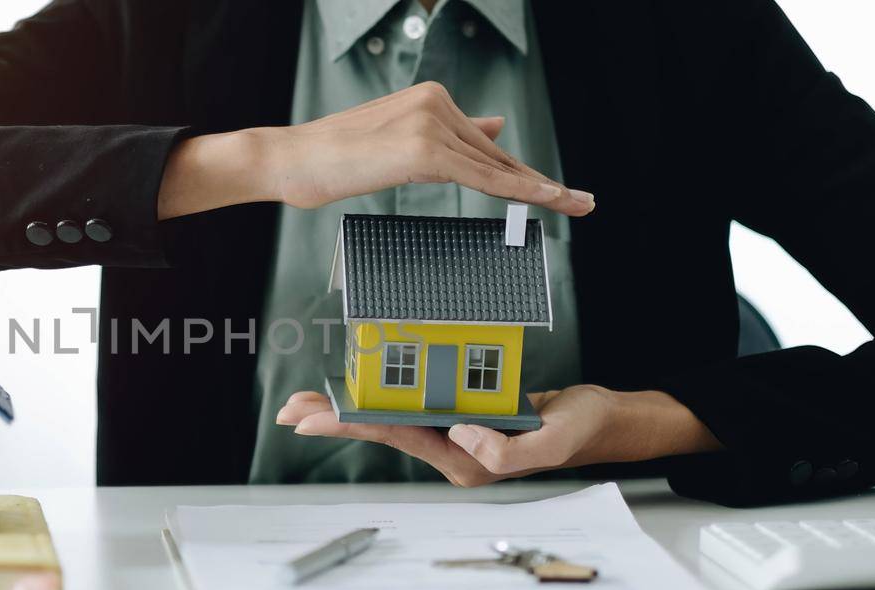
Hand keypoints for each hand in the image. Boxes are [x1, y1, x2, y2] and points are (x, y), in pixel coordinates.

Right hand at [157, 81, 594, 219]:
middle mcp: (434, 103)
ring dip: (540, 189)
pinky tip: (543, 200)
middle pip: (497, 155)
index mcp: (429, 99)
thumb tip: (496, 127)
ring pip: (494, 167)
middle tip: (582, 202)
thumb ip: (446, 138)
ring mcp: (429, 122)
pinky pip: (479, 177)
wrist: (292, 160)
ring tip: (574, 205)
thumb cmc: (332, 159)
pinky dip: (515, 191)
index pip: (485, 145)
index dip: (523, 171)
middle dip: (542, 182)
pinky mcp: (423, 148)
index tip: (557, 189)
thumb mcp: (395, 145)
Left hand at [275, 386, 721, 485]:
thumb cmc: (582, 429)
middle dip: (335, 417)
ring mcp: (455, 430)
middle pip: (382, 426)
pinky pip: (414, 398)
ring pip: (392, 414)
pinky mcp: (462, 409)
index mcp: (466, 459)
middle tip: (291, 409)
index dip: (354, 421)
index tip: (315, 416)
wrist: (602, 420)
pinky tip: (360, 383)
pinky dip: (383, 389)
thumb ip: (510, 452)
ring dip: (350, 406)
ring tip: (309, 402)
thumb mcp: (554, 441)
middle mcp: (453, 448)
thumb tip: (462, 436)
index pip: (397, 434)